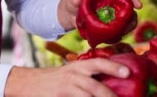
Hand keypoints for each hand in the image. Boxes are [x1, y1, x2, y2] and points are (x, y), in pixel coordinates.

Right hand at [5, 58, 130, 96]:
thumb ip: (88, 75)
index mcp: (78, 67)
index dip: (113, 67)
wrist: (28, 83)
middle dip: (110, 95)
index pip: (98, 63)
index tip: (128, 72)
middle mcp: (73, 76)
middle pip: (95, 86)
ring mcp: (66, 89)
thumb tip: (114, 83)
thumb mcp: (70, 72)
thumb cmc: (54, 79)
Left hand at [58, 0, 142, 30]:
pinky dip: (117, 36)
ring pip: (125, 24)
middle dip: (132, 19)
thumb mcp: (72, 0)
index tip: (139, 5)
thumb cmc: (72, 3)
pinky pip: (117, 33)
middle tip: (128, 26)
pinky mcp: (107, 29)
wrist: (68, 16)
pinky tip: (111, 39)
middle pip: (128, 12)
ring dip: (126, 29)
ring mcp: (111, 19)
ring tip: (119, 34)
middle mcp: (112, 8)